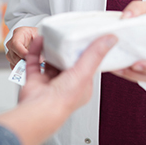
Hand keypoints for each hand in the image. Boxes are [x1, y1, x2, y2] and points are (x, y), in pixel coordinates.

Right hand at [0, 32, 116, 144]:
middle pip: (68, 61)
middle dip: (67, 49)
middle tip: (68, 35)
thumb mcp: (85, 72)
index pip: (87, 64)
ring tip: (53, 36)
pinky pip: (35, 62)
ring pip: (51, 61)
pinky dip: (36, 50)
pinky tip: (40, 41)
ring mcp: (50, 83)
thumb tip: (110, 40)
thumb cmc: (63, 100)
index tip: (85, 38)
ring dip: (51, 48)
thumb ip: (96, 55)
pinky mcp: (35, 81)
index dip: (87, 51)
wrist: (39, 109)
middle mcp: (66, 85)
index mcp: (81, 86)